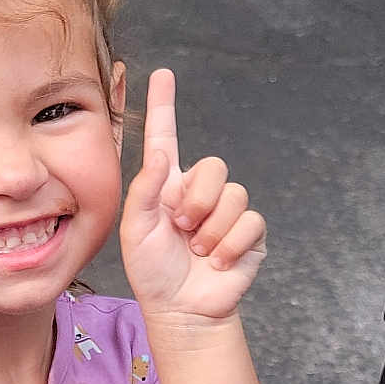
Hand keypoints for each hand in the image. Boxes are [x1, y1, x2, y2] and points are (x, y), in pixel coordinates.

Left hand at [119, 69, 265, 323]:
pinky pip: (249, 223)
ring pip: (234, 195)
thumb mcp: (135, 231)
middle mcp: (199, 192)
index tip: (163, 74)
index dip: (164, 106)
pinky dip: (229, 246)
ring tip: (197, 251)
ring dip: (211, 229)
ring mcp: (226, 212)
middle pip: (214, 166)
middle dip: (197, 200)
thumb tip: (161, 155)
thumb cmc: (152, 271)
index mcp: (167, 186)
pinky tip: (217, 262)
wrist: (181, 310)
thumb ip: (144, 190)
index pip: (167, 137)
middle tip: (182, 229)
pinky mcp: (249, 234)